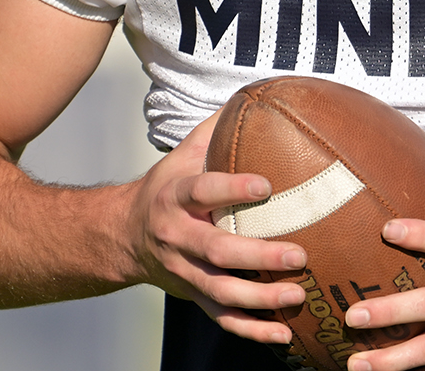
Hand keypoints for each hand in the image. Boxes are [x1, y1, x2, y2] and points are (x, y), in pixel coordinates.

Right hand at [126, 111, 310, 342]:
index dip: (232, 188)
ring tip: (298, 295)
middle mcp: (177, 237)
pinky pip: (222, 318)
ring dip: (260, 298)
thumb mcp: (185, 152)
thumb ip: (220, 126)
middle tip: (299, 255)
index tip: (267, 185)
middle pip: (216, 250)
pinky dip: (252, 329)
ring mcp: (184, 272)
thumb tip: (261, 92)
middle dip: (258, 256)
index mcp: (176, 196)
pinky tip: (283, 332)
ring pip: (220, 291)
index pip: (203, 190)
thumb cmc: (168, 187)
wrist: (124, 235)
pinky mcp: (193, 296)